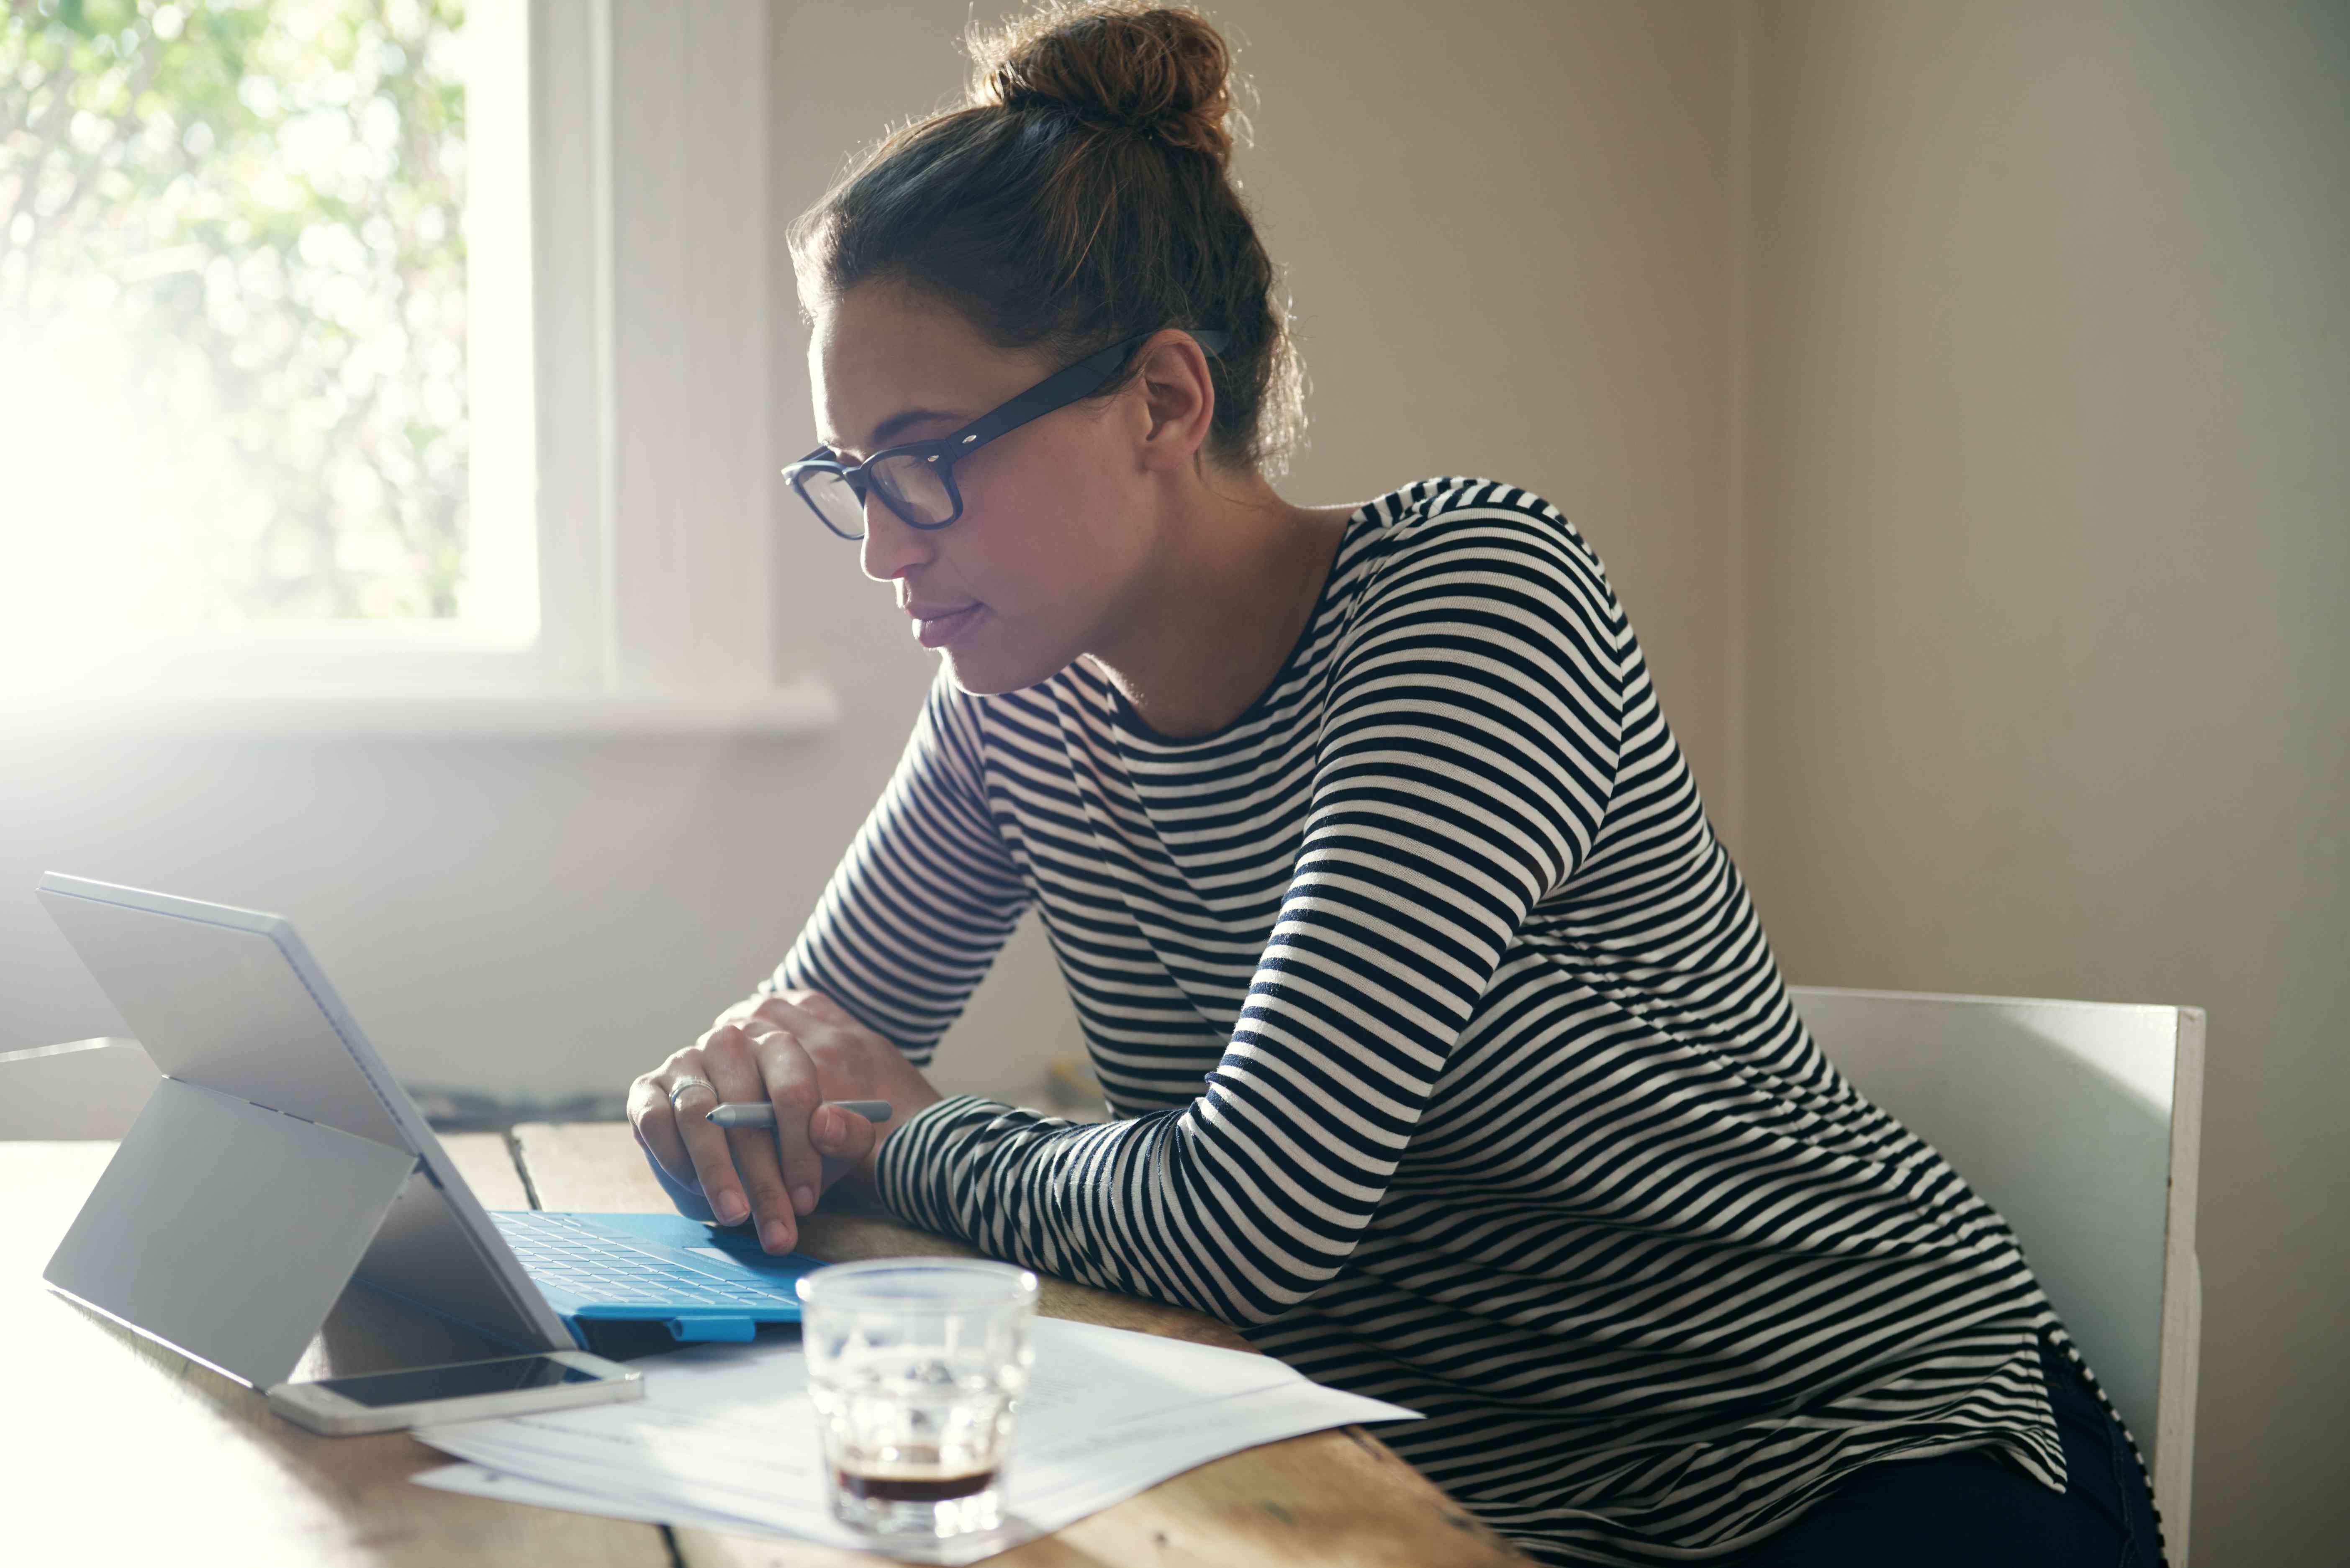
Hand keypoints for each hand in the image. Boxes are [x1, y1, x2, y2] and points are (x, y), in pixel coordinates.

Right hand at [628, 988, 941, 1253]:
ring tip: (736, 1217)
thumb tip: (826, 1127)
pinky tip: (695, 1190)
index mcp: (779, 1047)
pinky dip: (674, 1159)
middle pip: (743, 1107)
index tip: (805, 1201)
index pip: (792, 1089)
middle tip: (776, 1228)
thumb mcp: (832, 1148)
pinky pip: (654, 1121)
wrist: (739, 1155)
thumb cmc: (792, 1147)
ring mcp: (684, 1064)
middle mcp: (728, 1045)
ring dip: (717, 1173)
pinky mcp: (647, 1091)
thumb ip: (848, 1137)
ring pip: (697, 1116)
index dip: (800, 1150)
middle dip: (762, 1177)